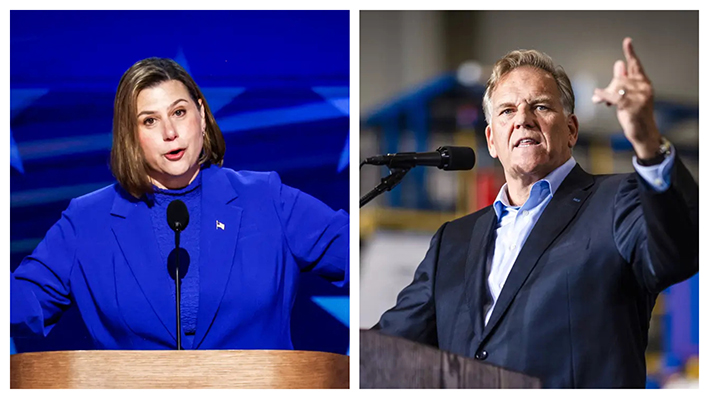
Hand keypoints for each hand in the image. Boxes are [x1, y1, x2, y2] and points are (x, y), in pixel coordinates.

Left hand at [592, 37, 661, 158]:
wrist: (643, 133)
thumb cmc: (634, 115)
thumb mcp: (628, 96)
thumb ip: (623, 81)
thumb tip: (619, 64)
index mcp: (644, 83)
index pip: (636, 65)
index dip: (630, 53)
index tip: (627, 41)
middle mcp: (644, 87)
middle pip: (619, 79)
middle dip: (608, 88)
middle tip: (601, 97)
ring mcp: (640, 96)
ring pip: (616, 87)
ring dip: (605, 94)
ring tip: (602, 102)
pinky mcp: (632, 106)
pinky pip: (614, 96)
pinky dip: (604, 96)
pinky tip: (596, 96)